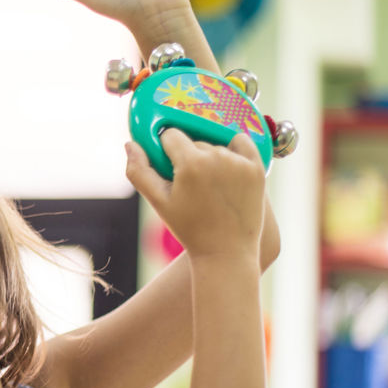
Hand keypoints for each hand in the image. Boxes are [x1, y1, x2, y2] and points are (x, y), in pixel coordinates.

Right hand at [125, 130, 265, 262]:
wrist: (227, 251)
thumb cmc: (190, 229)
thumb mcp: (158, 202)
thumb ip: (138, 171)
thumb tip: (130, 144)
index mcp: (191, 164)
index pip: (171, 135)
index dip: (166, 151)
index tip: (169, 167)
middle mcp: (217, 157)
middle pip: (193, 141)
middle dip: (188, 157)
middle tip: (190, 184)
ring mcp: (240, 162)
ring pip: (215, 145)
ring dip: (210, 158)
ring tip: (210, 186)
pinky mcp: (256, 168)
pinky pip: (242, 143)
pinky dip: (234, 149)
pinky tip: (228, 167)